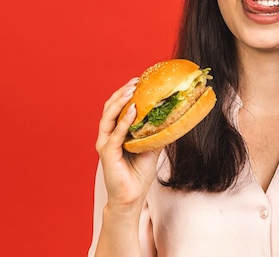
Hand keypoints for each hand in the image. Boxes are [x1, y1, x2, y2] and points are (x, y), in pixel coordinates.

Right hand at [95, 78, 161, 207]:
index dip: (125, 93)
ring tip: (131, 91)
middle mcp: (107, 135)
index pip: (117, 107)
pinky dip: (123, 122)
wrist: (131, 198)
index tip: (138, 81)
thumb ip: (156, 133)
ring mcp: (105, 144)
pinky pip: (115, 135)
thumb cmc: (138, 174)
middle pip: (110, 108)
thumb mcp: (151, 148)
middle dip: (121, 93)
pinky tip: (133, 111)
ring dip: (120, 102)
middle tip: (135, 82)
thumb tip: (173, 119)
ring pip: (108, 117)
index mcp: (115, 132)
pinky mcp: (107, 154)